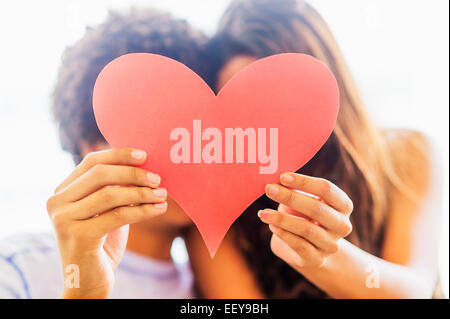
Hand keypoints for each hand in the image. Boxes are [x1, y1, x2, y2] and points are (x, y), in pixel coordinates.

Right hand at [46, 148, 166, 297]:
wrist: (89, 282)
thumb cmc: (102, 243)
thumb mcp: (106, 211)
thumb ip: (115, 188)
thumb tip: (143, 165)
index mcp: (62, 191)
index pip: (91, 162)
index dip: (119, 155)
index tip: (144, 155)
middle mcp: (56, 202)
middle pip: (100, 174)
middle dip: (133, 173)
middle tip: (157, 178)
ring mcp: (63, 219)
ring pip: (110, 194)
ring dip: (142, 193)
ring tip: (162, 194)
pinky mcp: (78, 236)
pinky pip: (117, 215)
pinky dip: (142, 210)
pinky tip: (158, 209)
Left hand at [258, 173, 352, 268]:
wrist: (307, 250)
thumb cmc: (303, 216)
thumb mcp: (301, 200)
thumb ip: (294, 189)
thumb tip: (275, 181)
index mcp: (343, 205)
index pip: (326, 189)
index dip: (304, 182)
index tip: (282, 177)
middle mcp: (342, 226)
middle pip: (317, 208)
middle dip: (290, 197)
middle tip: (269, 189)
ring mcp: (331, 245)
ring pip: (306, 228)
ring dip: (281, 218)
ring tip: (263, 212)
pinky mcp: (317, 259)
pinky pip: (299, 245)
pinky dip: (282, 233)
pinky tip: (271, 225)